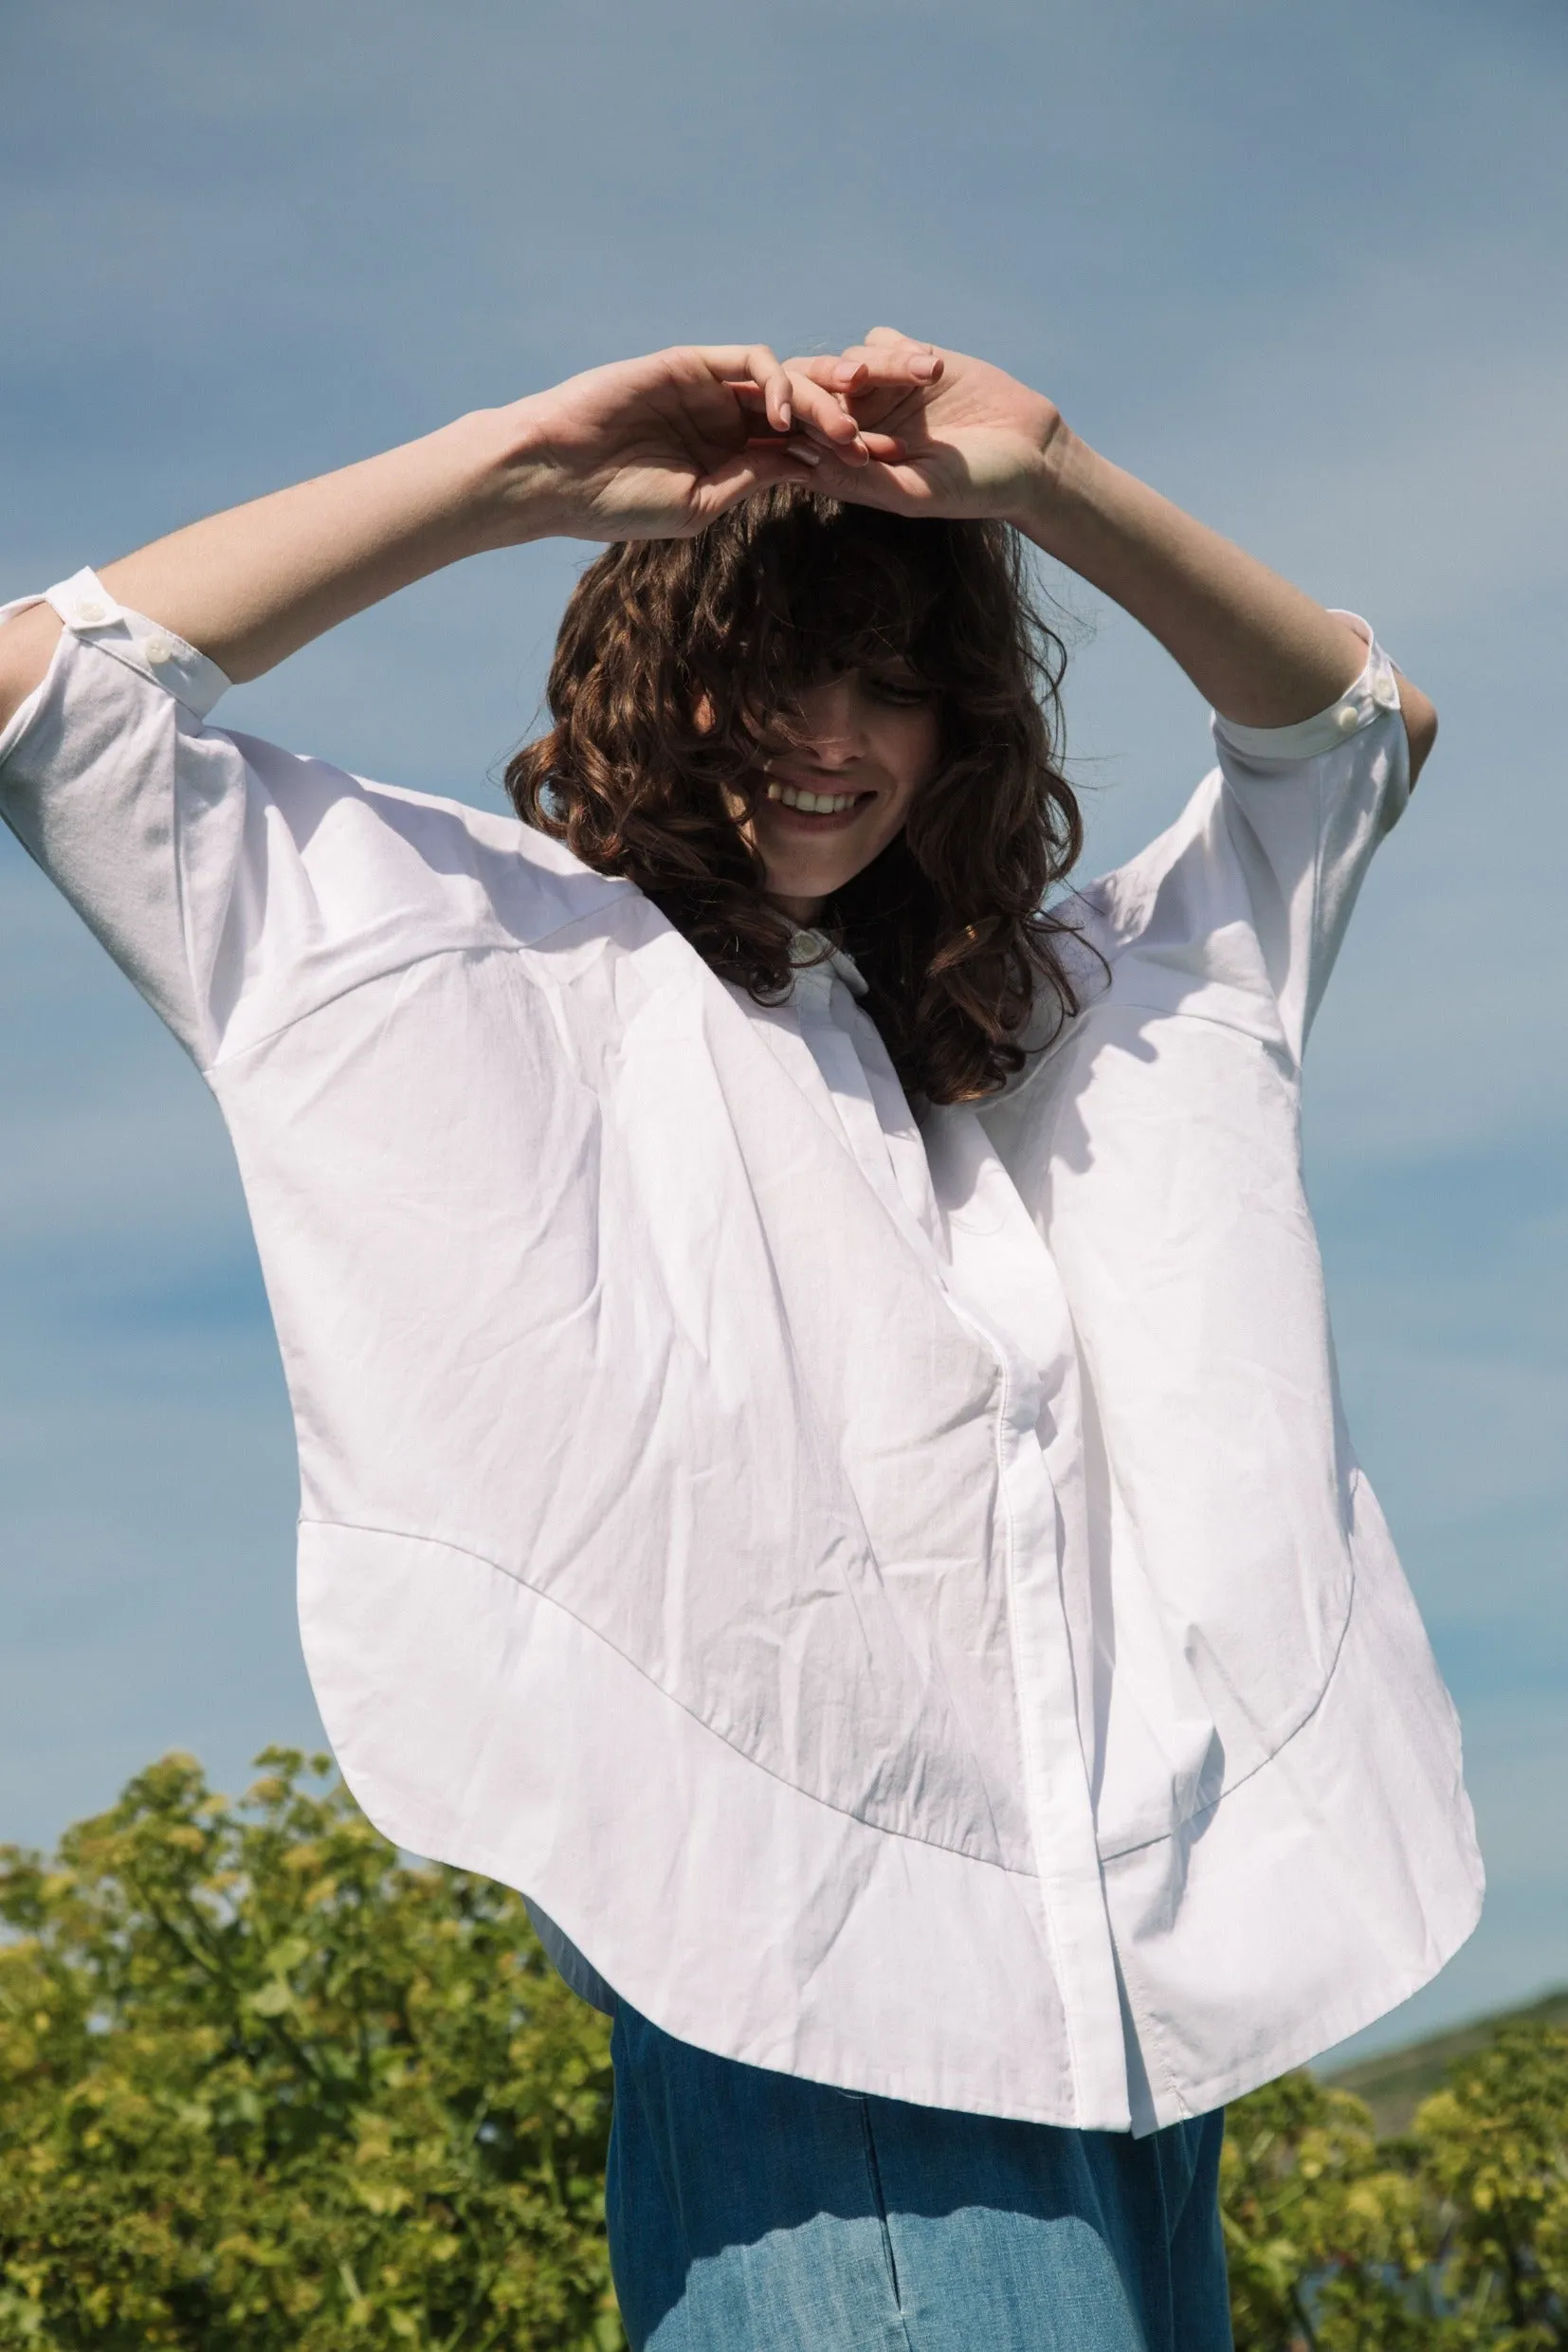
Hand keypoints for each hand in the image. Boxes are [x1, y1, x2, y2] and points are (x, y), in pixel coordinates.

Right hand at [492, 343, 911, 543]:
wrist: (557, 475)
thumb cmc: (617, 505)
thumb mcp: (699, 507)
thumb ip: (750, 482)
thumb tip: (804, 467)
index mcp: (730, 459)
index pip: (796, 451)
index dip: (835, 459)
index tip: (871, 477)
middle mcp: (725, 420)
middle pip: (799, 412)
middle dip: (840, 423)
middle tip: (873, 446)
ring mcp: (708, 389)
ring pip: (782, 382)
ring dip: (820, 403)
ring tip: (843, 432)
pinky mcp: (689, 363)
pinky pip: (746, 360)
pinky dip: (774, 382)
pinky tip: (784, 416)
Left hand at [783, 328, 1062, 527]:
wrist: (1030, 453)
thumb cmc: (974, 487)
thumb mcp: (918, 492)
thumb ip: (864, 479)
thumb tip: (806, 464)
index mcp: (850, 464)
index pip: (804, 439)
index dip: (801, 426)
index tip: (822, 425)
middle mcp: (858, 425)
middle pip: (816, 393)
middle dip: (830, 385)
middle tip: (855, 383)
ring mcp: (882, 391)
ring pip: (850, 362)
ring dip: (879, 366)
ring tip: (921, 376)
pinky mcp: (908, 361)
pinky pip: (880, 340)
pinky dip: (899, 349)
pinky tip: (933, 368)